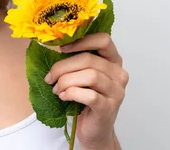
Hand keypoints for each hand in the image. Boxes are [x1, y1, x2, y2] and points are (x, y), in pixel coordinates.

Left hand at [44, 32, 128, 148]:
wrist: (94, 131)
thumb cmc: (86, 100)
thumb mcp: (83, 76)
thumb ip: (77, 61)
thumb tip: (55, 45)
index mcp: (113, 61)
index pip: (103, 40)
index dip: (81, 41)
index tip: (62, 48)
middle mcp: (119, 74)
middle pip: (89, 59)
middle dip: (63, 67)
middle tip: (50, 77)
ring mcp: (116, 92)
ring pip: (90, 76)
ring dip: (66, 81)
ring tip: (56, 89)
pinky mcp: (108, 108)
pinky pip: (89, 95)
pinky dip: (72, 93)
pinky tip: (64, 97)